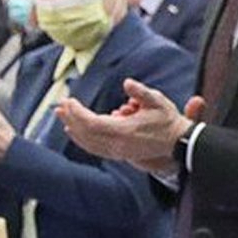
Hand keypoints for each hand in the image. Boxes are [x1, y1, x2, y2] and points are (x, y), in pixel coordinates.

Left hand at [57, 78, 196, 173]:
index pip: (91, 122)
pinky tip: (74, 131)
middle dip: (70, 118)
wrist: (178, 143)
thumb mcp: (158, 101)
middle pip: (85, 133)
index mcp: (124, 131)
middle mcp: (117, 145)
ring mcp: (117, 152)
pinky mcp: (118, 154)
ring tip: (62, 116)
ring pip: (87, 143)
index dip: (77, 112)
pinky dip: (81, 140)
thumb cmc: (167, 120)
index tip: (69, 100)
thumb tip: (127, 83)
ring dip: (72, 128)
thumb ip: (141, 92)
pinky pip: (94, 148)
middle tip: (59, 105)